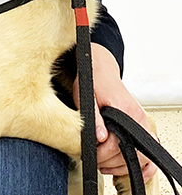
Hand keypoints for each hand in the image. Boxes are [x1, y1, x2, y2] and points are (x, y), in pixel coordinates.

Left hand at [73, 43, 156, 181]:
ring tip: (105, 163)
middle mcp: (137, 118)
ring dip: (123, 165)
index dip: (103, 153)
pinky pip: (148, 151)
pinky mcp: (141, 125)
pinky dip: (141, 163)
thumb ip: (93, 117)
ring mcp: (141, 122)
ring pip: (142, 157)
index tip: (92, 154)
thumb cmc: (93, 81)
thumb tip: (101, 137)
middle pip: (132, 154)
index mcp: (124, 110)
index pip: (118, 143)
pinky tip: (128, 164)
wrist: (101, 69)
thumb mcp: (86, 97)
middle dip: (111, 162)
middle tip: (96, 160)